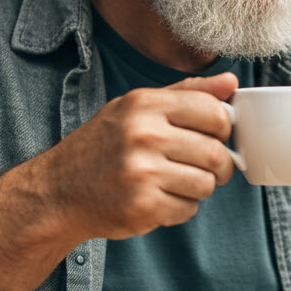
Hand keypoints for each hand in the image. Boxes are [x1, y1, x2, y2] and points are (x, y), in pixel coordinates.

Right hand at [35, 72, 237, 240]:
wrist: (58, 191)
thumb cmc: (103, 146)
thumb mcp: (136, 107)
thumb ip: (186, 93)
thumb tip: (231, 81)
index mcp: (145, 104)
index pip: (214, 112)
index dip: (223, 128)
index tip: (214, 136)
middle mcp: (143, 135)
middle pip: (216, 153)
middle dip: (219, 165)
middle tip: (204, 167)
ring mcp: (142, 173)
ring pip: (207, 184)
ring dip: (198, 188)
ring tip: (174, 182)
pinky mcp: (142, 207)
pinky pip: (188, 209)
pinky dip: (179, 207)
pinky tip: (158, 199)